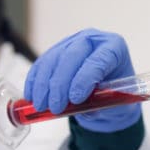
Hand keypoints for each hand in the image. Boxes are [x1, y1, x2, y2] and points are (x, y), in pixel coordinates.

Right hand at [24, 28, 139, 132]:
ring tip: (41, 106)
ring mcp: (73, 41)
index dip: (85, 79)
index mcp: (114, 47)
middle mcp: (94, 39)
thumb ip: (102, 106)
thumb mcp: (116, 103)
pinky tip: (32, 96)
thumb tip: (83, 110)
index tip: (75, 99)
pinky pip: (43, 62)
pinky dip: (35, 80)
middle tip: (55, 106)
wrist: (110, 90)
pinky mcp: (58, 49)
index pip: (98, 60)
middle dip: (61, 83)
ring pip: (54, 58)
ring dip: (44, 84)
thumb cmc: (117, 94)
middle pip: (72, 56)